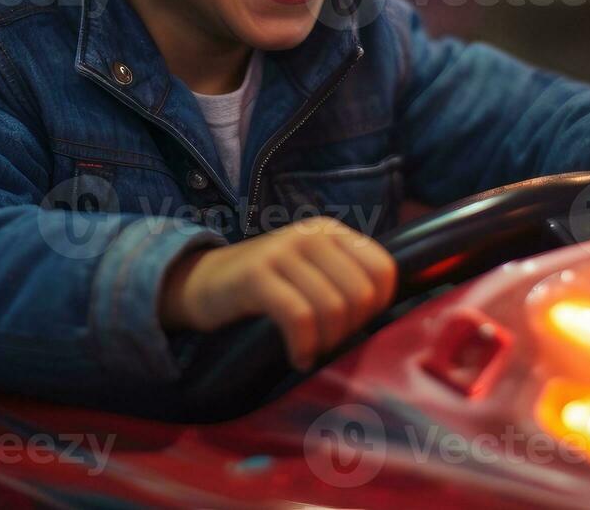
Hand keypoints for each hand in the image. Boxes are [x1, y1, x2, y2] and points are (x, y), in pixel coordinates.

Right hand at [159, 217, 396, 370]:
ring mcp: (282, 252)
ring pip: (333, 307)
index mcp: (331, 233)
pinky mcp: (256, 276)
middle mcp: (310, 236)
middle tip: (328, 342)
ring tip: (311, 350)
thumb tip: (387, 312)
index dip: (377, 307)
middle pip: (360, 294)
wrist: (202, 282)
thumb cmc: (265, 287)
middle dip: (350, 329)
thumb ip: (345, 281)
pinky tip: (298, 356)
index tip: (353, 325)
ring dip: (326, 342)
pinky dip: (304, 346)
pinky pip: (298, 318)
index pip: (383, 270)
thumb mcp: (310, 273)